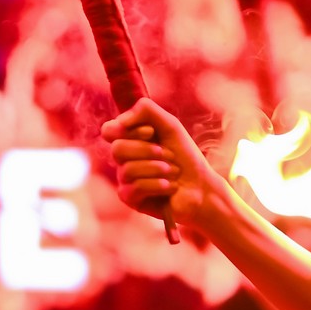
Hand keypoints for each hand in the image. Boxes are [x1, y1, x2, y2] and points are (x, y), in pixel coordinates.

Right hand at [102, 99, 226, 231]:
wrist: (201, 187)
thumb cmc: (186, 157)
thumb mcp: (170, 125)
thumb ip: (146, 110)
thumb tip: (121, 121)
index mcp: (129, 140)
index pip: (109, 131)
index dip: (129, 130)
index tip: (151, 132)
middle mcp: (123, 159)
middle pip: (117, 149)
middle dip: (148, 151)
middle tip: (170, 156)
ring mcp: (124, 179)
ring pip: (128, 169)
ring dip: (158, 169)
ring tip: (174, 173)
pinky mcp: (129, 198)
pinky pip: (135, 187)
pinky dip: (158, 185)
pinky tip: (171, 187)